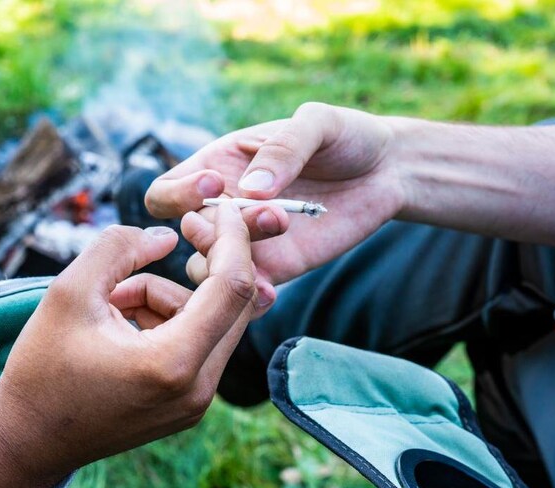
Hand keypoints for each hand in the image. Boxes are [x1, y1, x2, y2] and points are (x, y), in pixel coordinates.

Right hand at [0, 209, 259, 487]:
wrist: (28, 441)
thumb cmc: (42, 368)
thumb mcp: (69, 292)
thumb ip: (119, 249)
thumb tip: (167, 237)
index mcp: (173, 362)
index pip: (232, 286)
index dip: (231, 237)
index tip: (219, 205)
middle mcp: (198, 389)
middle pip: (236, 304)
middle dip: (210, 260)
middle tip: (181, 230)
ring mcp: (197, 403)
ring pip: (212, 320)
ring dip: (170, 295)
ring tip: (111, 303)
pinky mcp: (189, 405)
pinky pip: (198, 342)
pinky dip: (167, 319)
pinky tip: (119, 324)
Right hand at [145, 102, 403, 284]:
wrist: (389, 172)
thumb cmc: (346, 136)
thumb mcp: (317, 124)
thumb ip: (283, 149)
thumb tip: (250, 189)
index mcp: (218, 167)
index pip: (165, 193)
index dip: (179, 194)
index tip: (215, 184)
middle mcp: (224, 209)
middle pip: (186, 235)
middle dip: (216, 230)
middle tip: (269, 213)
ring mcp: (247, 244)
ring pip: (208, 270)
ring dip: (233, 260)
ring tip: (284, 231)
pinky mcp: (276, 269)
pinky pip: (244, 293)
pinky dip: (249, 297)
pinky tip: (270, 292)